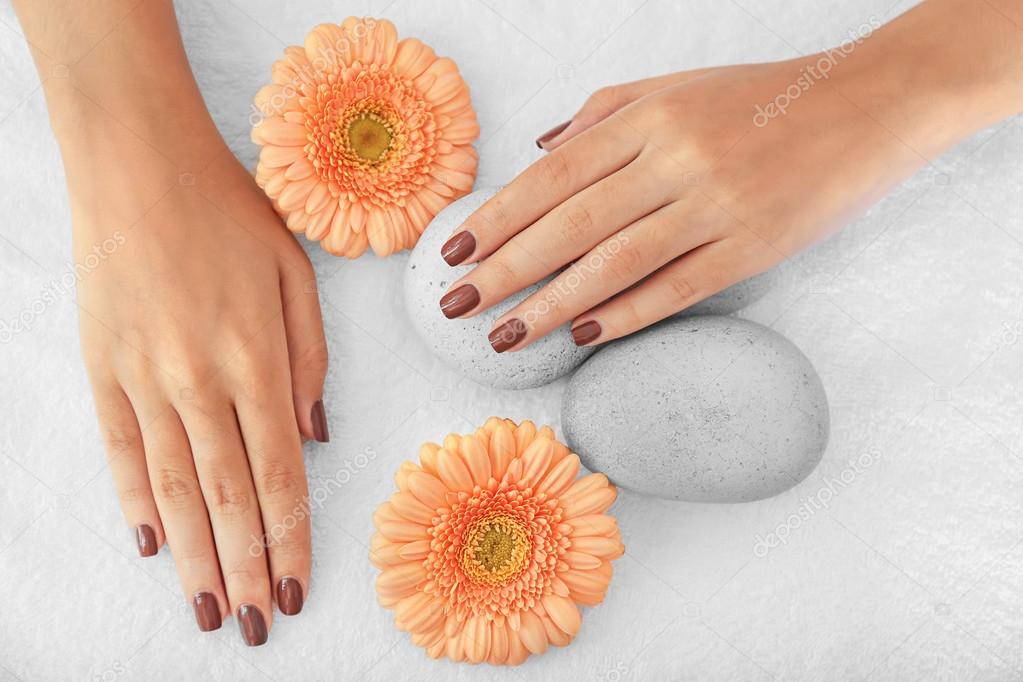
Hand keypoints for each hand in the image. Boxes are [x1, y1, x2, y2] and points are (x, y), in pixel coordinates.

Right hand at [70, 118, 327, 643]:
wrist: (138, 162)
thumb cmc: (230, 214)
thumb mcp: (297, 276)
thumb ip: (310, 362)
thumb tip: (313, 438)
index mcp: (256, 359)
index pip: (279, 474)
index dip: (288, 538)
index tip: (296, 587)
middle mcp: (197, 381)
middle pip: (227, 497)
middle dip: (245, 569)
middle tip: (254, 626)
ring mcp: (141, 378)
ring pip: (171, 488)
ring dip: (193, 556)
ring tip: (207, 610)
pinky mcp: (100, 367)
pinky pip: (118, 450)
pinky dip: (134, 502)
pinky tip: (153, 544)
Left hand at [438, 0, 1022, 350]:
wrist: (870, 104)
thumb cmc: (764, 98)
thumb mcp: (678, 87)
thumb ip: (604, 112)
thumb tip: (538, 148)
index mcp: (650, 117)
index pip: (554, 174)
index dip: (499, 215)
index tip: (454, 250)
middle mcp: (675, 158)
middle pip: (570, 222)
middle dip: (505, 267)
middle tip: (456, 305)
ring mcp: (716, 204)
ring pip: (614, 261)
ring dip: (551, 304)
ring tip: (504, 336)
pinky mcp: (754, 246)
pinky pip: (678, 287)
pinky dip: (628, 314)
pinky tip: (584, 336)